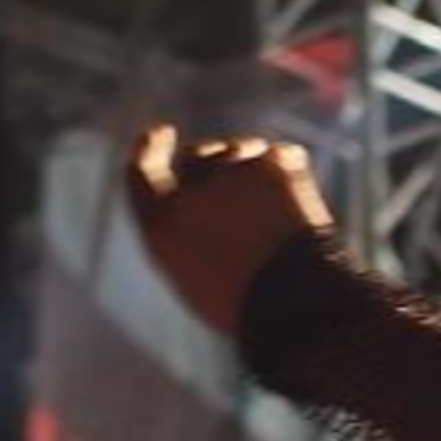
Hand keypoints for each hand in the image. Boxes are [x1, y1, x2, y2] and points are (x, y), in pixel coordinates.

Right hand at [125, 125, 333, 335]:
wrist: (300, 306)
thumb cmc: (246, 306)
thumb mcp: (197, 276)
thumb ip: (184, 229)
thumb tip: (193, 191)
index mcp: (162, 223)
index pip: (140, 169)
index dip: (149, 147)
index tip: (160, 134)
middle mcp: (191, 190)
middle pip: (196, 156)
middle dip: (212, 165)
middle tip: (236, 195)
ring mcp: (233, 170)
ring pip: (239, 152)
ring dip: (249, 171)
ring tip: (272, 221)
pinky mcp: (274, 162)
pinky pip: (279, 158)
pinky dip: (287, 176)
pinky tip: (296, 213)